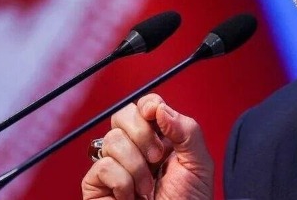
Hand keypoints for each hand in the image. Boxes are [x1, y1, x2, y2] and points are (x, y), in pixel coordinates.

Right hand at [81, 93, 213, 199]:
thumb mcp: (199, 165)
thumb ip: (186, 130)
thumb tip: (160, 108)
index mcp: (160, 139)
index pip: (145, 106)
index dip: (149, 106)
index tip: (158, 119)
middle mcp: (136, 149)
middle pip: (123, 115)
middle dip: (143, 136)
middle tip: (158, 159)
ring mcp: (115, 165)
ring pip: (113, 140)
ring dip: (137, 167)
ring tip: (147, 188)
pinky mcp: (97, 184)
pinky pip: (102, 166)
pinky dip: (122, 182)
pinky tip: (131, 197)